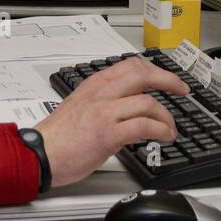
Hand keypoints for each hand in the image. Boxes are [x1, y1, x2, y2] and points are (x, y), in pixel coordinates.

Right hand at [34, 56, 183, 187]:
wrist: (39, 154)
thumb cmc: (58, 137)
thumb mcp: (81, 107)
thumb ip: (105, 101)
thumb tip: (129, 106)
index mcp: (95, 85)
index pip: (132, 65)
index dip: (156, 70)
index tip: (169, 79)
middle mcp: (101, 93)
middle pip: (143, 74)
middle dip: (169, 81)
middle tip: (182, 91)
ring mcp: (105, 112)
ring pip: (148, 101)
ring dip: (166, 116)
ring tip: (170, 128)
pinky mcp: (108, 133)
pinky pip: (144, 126)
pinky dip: (160, 130)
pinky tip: (164, 136)